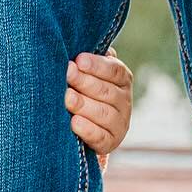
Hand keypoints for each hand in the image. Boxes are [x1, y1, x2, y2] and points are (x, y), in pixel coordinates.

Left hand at [65, 47, 133, 166]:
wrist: (87, 125)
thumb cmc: (83, 90)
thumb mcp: (89, 73)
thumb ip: (87, 61)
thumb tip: (78, 49)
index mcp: (122, 79)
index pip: (114, 71)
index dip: (97, 65)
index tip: (78, 59)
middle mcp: (124, 101)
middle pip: (106, 91)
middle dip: (85, 82)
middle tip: (67, 73)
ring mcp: (120, 123)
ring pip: (103, 113)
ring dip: (84, 105)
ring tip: (67, 97)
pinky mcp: (110, 142)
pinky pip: (100, 136)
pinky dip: (87, 130)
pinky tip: (74, 122)